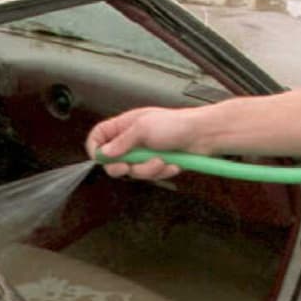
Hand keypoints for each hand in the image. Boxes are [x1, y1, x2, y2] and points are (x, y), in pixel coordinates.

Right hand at [85, 106, 205, 180]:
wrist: (204, 134)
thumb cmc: (176, 124)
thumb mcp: (144, 128)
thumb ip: (122, 141)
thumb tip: (104, 153)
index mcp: (125, 125)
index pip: (99, 136)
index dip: (96, 148)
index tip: (102, 159)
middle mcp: (132, 140)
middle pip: (113, 161)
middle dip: (123, 166)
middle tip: (129, 166)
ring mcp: (144, 153)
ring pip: (133, 172)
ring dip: (148, 170)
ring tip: (161, 160)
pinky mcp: (157, 164)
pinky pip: (151, 176)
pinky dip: (162, 172)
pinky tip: (172, 163)